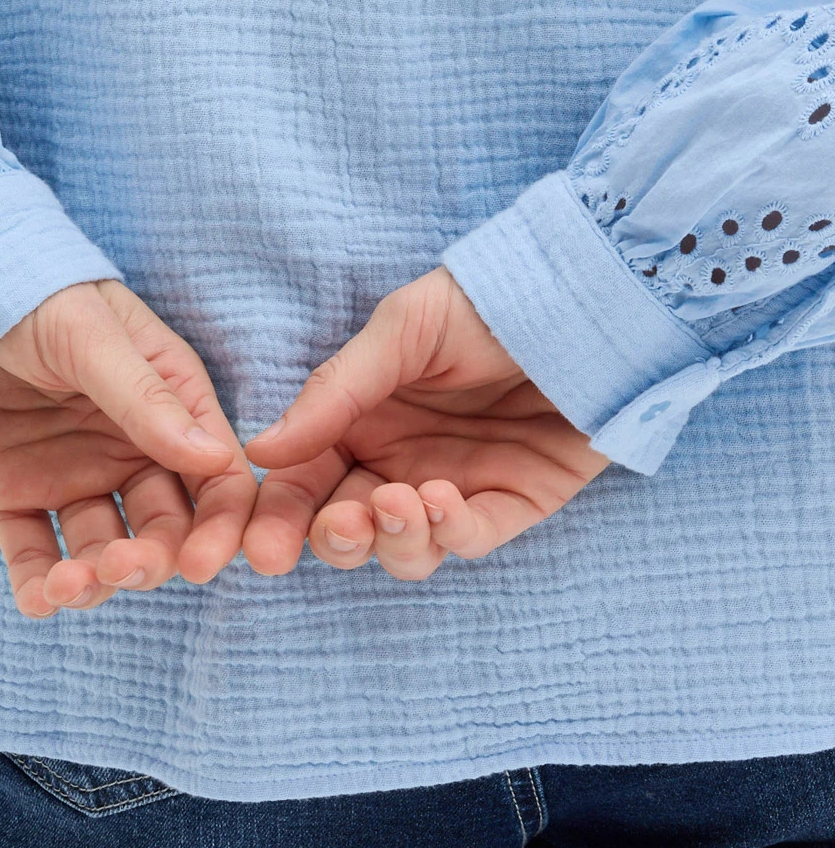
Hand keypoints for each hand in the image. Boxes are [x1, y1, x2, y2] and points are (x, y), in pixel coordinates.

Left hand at [0, 280, 254, 616]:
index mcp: (170, 404)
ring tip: (71, 582)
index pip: (216, 479)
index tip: (204, 563)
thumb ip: (145, 398)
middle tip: (125, 565)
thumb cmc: (31, 291)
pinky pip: (34, 552)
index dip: (219, 526)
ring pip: (102, 549)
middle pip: (165, 527)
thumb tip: (215, 460)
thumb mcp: (90, 334)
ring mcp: (73, 474)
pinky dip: (39, 585)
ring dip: (96, 579)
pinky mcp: (14, 494)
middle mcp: (130, 449)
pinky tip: (39, 599)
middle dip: (153, 558)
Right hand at [243, 268, 606, 581]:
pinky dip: (450, 533)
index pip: (305, 484)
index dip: (278, 520)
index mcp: (359, 423)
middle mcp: (399, 463)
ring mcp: (457, 487)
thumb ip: (334, 392)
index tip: (259, 548)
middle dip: (335, 540)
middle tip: (340, 526)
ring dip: (392, 541)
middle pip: (348, 529)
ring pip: (407, 550)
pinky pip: (472, 539)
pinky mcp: (516, 502)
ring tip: (397, 504)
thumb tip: (262, 450)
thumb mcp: (402, 330)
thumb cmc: (487, 299)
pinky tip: (440, 500)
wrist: (587, 297)